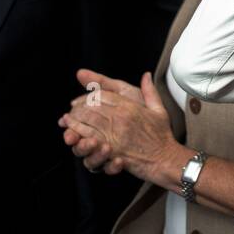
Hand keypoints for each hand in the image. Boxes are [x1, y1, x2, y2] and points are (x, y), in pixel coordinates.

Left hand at [60, 72, 177, 182]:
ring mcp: (115, 133)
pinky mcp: (111, 149)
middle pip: (91, 105)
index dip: (90, 95)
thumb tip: (146, 75)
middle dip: (79, 106)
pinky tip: (72, 131)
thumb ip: (150, 90)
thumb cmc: (162, 136)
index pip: (103, 94)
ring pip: (87, 120)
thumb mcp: (159, 109)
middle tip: (73, 109)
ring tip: (68, 119)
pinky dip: (78, 133)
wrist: (165, 158)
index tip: (84, 99)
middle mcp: (121, 117)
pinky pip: (89, 137)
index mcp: (130, 106)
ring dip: (75, 118)